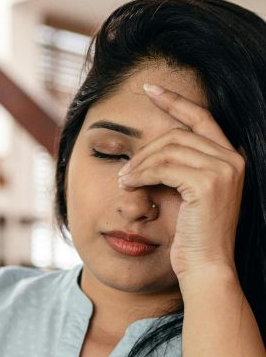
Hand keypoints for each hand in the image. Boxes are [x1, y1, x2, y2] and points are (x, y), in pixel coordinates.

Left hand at [116, 83, 243, 287]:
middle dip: (143, 151)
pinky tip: (129, 185)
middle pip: (176, 135)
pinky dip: (141, 174)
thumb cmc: (191, 236)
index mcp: (231, 158)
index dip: (175, 101)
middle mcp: (233, 159)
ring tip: (123, 182)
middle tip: (124, 172)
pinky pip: (163, 166)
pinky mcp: (209, 183)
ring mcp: (224, 169)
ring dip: (138, 164)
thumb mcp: (183, 194)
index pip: (201, 117)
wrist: (206, 266)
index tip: (150, 89)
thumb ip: (175, 168)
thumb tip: (145, 151)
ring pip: (167, 149)